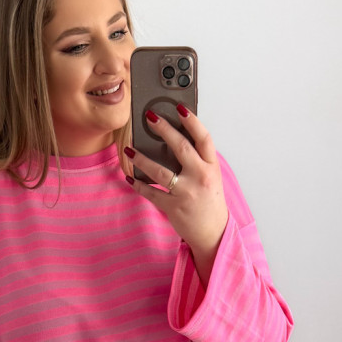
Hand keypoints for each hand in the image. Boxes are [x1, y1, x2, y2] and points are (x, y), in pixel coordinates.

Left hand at [125, 106, 228, 259]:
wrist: (213, 232)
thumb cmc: (210, 202)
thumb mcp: (211, 177)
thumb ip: (198, 159)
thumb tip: (177, 138)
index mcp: (211, 167)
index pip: (203, 138)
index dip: (192, 121)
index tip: (180, 108)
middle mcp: (200, 177)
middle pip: (180, 148)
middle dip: (163, 129)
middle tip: (149, 117)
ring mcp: (186, 193)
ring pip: (160, 171)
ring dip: (142, 158)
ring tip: (128, 149)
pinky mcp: (173, 207)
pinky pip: (152, 192)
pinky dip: (139, 185)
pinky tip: (129, 177)